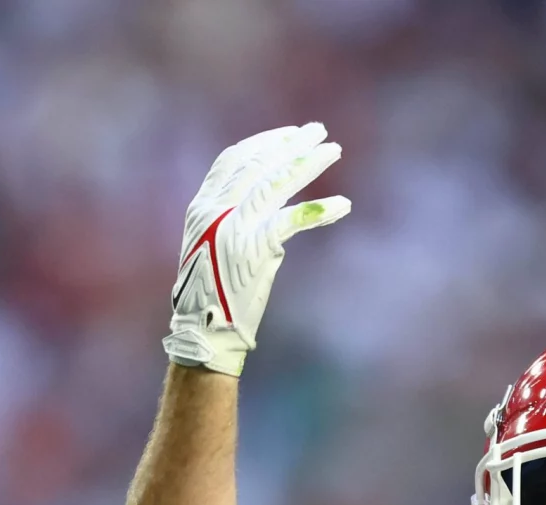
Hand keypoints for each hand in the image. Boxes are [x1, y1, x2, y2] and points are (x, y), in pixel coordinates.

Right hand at [163, 123, 349, 376]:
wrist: (206, 332)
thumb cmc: (212, 296)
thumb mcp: (210, 247)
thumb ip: (230, 219)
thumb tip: (265, 203)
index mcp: (202, 207)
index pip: (233, 160)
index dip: (263, 143)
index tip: (289, 135)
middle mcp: (215, 211)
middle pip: (258, 163)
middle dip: (291, 144)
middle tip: (319, 131)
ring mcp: (235, 227)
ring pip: (277, 182)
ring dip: (308, 163)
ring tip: (334, 150)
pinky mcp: (257, 247)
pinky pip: (294, 219)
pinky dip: (321, 210)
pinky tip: (343, 205)